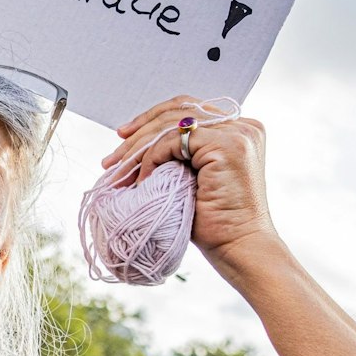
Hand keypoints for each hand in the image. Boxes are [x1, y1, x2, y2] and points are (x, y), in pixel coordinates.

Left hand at [103, 97, 280, 271]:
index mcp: (239, 130)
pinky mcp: (228, 145)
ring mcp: (238, 133)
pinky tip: (143, 179)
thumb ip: (179, 154)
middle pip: (179, 109)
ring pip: (172, 124)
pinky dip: (152, 157)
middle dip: (140, 130)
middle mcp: (243, 126)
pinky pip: (174, 140)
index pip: (188, 109)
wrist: (237, 247)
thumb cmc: (214, 221)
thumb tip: (135, 140)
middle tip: (112, 157)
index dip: (152, 119)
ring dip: (139, 147)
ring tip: (119, 171)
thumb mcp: (192, 177)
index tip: (123, 137)